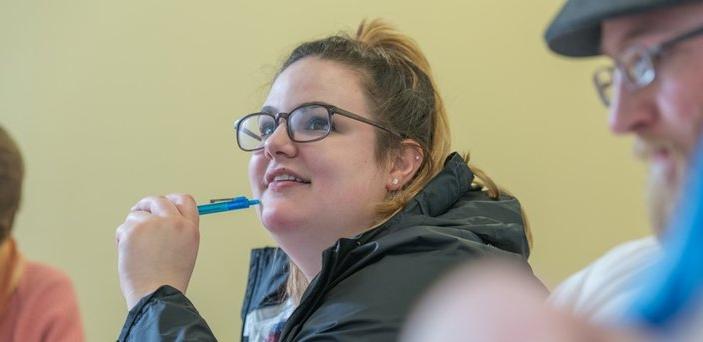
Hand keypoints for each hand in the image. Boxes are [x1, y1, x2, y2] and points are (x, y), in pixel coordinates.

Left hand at [116, 194, 199, 309]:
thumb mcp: (185, 250)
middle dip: (145, 206)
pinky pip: (123, 228)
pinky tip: (130, 256)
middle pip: (157, 201)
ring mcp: (153, 224)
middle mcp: (173, 222)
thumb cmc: (168, 279)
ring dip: (133, 229)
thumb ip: (177, 230)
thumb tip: (160, 215)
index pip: (184, 200)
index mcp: (189, 228)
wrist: (156, 294)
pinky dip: (122, 240)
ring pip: (137, 215)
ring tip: (138, 251)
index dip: (171, 200)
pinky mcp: (133, 230)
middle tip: (138, 213)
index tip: (161, 204)